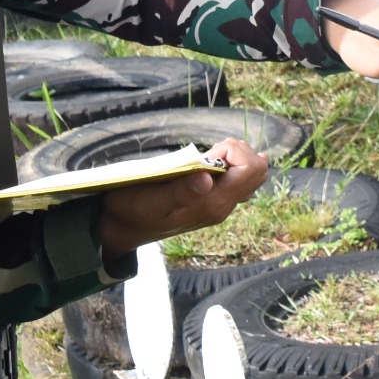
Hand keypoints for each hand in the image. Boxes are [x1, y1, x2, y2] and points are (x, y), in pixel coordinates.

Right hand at [95, 138, 270, 255]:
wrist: (122, 228)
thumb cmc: (133, 210)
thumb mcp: (151, 200)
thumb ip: (180, 192)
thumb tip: (207, 179)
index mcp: (212, 204)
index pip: (250, 170)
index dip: (235, 151)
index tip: (209, 151)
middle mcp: (222, 206)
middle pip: (256, 171)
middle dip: (238, 151)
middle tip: (210, 150)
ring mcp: (219, 205)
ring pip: (250, 175)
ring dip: (234, 157)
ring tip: (208, 156)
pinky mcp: (213, 202)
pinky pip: (238, 180)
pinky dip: (229, 164)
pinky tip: (209, 163)